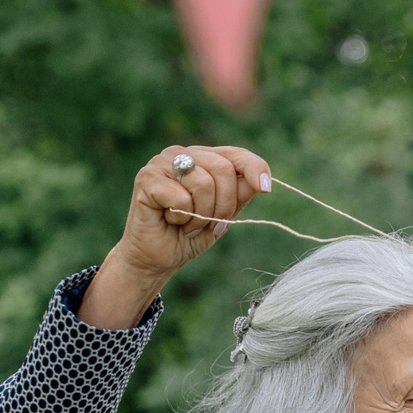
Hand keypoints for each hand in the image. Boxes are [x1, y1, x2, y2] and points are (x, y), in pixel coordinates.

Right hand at [77, 144, 273, 328]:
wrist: (157, 258)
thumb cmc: (190, 233)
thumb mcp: (224, 214)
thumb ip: (240, 194)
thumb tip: (263, 181)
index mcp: (202, 158)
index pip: (236, 154)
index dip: (254, 168)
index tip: (266, 188)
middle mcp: (181, 154)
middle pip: (223, 169)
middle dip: (224, 205)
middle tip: (210, 223)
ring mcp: (161, 163)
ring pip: (203, 183)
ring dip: (201, 215)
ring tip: (188, 223)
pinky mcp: (146, 178)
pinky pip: (181, 197)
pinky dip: (181, 218)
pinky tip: (170, 220)